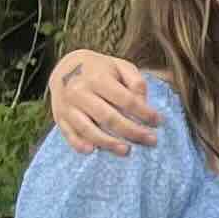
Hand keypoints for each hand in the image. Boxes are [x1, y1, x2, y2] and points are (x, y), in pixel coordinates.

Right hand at [48, 49, 163, 155]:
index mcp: (97, 78)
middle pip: (109, 118)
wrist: (65, 66)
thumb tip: (143, 104)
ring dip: (109, 143)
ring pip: (88, 130)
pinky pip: (69, 134)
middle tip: (151, 140)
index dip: (145, 113)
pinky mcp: (59, 117)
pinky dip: (79, 144)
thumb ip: (136, 82)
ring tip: (127, 151)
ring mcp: (67, 106)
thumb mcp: (121, 66)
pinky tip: (93, 151)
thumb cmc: (99, 69)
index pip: (126, 100)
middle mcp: (80, 92)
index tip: (159, 121)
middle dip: (132, 132)